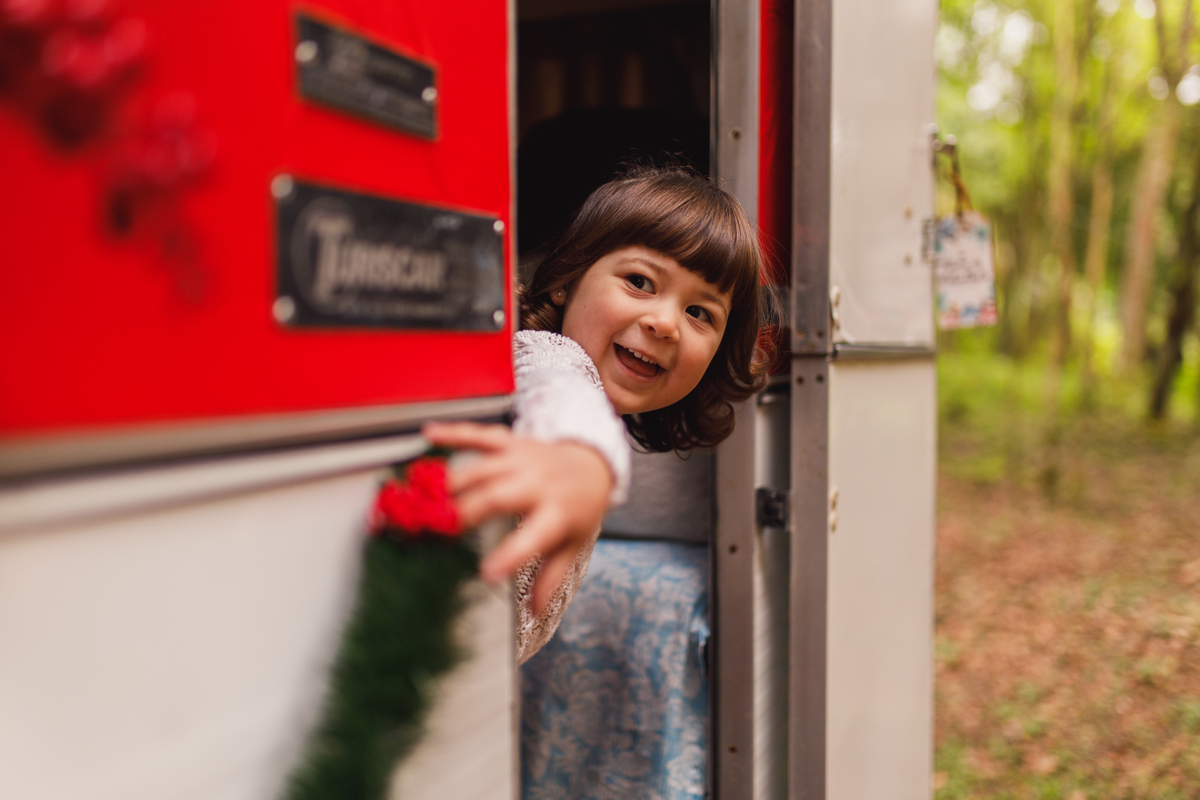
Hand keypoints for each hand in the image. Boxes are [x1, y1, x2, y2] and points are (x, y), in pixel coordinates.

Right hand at [422, 421, 612, 613]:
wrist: (592, 466)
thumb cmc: (578, 510)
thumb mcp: (572, 546)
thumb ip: (552, 578)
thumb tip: (534, 611)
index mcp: (557, 513)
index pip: (533, 537)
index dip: (509, 555)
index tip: (486, 573)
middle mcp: (538, 483)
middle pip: (498, 496)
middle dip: (466, 512)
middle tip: (436, 531)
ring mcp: (523, 459)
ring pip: (482, 468)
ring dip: (450, 482)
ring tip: (422, 498)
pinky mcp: (511, 442)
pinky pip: (480, 435)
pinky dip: (454, 434)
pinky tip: (429, 435)